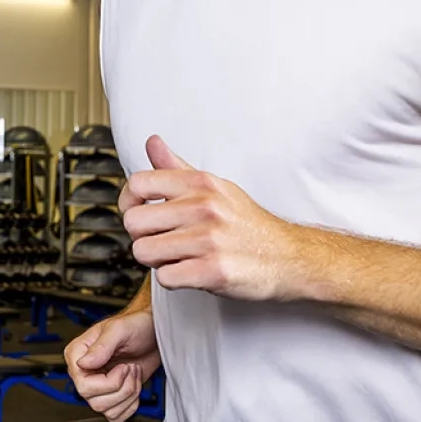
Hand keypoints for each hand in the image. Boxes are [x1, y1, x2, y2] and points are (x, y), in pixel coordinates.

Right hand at [66, 311, 159, 421]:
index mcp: (78, 355)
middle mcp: (84, 372)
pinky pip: (115, 416)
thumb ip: (101, 346)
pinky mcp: (112, 395)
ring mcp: (98, 385)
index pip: (83, 385)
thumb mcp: (119, 330)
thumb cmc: (136, 325)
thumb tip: (83, 364)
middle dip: (122, 388)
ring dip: (128, 395)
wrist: (153, 332)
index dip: (108, 382)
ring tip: (133, 373)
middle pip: (94, 401)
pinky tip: (134, 386)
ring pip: (106, 410)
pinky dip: (130, 406)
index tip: (122, 367)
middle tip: (130, 368)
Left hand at [121, 136, 301, 301]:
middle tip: (165, 242)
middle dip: (143, 237)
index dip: (131, 203)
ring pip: (144, 252)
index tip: (143, 215)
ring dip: (157, 260)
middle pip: (133, 222)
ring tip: (180, 257)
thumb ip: (177, 168)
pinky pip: (164, 277)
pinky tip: (191, 272)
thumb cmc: (246, 224)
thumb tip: (152, 142)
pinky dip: (173, 279)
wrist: (289, 258)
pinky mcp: (214, 270)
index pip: (138, 184)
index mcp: (201, 183)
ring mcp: (209, 239)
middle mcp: (204, 207)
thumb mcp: (216, 188)